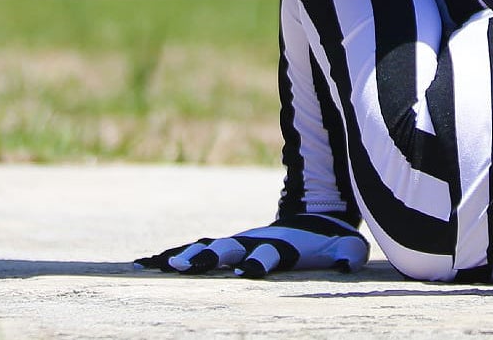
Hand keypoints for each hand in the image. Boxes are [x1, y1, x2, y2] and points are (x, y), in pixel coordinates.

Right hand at [134, 214, 366, 278]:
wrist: (315, 222)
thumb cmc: (331, 243)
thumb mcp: (348, 249)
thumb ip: (347, 256)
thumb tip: (344, 267)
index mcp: (282, 247)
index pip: (269, 255)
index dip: (259, 262)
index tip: (247, 272)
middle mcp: (254, 243)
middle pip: (228, 250)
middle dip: (208, 258)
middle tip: (186, 267)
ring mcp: (238, 243)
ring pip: (205, 248)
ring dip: (183, 256)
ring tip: (157, 266)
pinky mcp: (226, 247)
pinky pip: (195, 249)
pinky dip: (170, 256)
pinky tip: (145, 265)